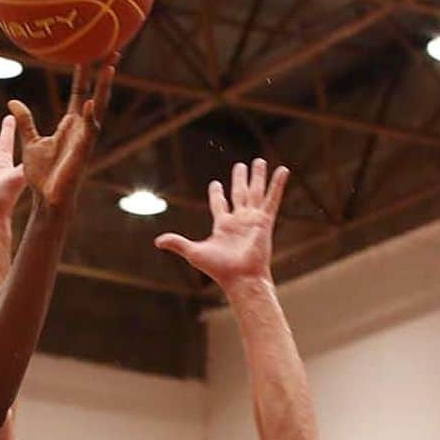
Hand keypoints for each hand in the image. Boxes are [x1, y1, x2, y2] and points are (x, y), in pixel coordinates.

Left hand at [8, 57, 116, 208]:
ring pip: (97, 107)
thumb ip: (25, 121)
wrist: (46, 200)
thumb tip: (12, 102)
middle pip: (95, 93)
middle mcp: (81, 127)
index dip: (84, 72)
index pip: (80, 91)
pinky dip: (88, 117)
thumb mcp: (29, 142)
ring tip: (110, 66)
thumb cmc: (41, 175)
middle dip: (103, 72)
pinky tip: (89, 102)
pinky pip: (88, 131)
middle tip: (112, 47)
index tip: (88, 51)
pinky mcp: (81, 152)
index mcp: (70, 124)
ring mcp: (84, 139)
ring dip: (104, 88)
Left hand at [155, 159, 288, 290]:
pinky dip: (277, 185)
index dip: (217, 194)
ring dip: (257, 177)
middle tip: (240, 165)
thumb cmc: (219, 269)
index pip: (219, 205)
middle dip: (240, 179)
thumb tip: (157, 241)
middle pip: (239, 194)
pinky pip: (272, 199)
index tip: (215, 184)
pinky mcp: (265, 221)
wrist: (240, 278)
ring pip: (255, 192)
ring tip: (259, 161)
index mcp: (223, 226)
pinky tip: (282, 170)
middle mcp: (239, 221)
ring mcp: (253, 220)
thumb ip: (177, 243)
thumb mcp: (193, 253)